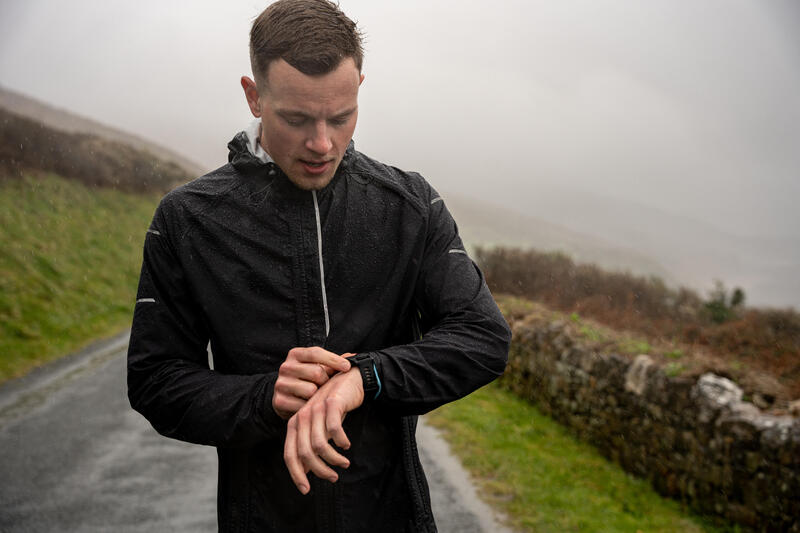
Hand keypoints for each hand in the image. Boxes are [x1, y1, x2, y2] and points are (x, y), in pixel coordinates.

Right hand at [272, 347, 351, 419]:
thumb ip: (332, 362)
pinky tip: (309, 404)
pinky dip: (309, 406)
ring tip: (316, 395)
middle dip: (326, 381)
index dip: (333, 359)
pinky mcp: (279, 401)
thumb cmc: (306, 378)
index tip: (347, 367)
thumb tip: (353, 356)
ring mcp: (280, 384)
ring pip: (310, 390)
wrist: (286, 396)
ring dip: (318, 395)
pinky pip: (303, 405)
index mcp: (295, 354)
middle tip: (325, 386)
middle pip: (316, 373)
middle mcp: (286, 367)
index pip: (316, 353)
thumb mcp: (316, 366)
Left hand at [283, 367, 363, 493]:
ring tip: (344, 463)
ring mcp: (316, 409)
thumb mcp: (320, 427)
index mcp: (295, 424)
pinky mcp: (332, 403)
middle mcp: (302, 416)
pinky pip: (335, 429)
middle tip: (333, 477)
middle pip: (304, 453)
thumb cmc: (334, 407)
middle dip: (320, 470)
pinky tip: (346, 445)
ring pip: (320, 444)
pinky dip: (341, 442)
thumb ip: (310, 446)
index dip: (296, 474)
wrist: (350, 379)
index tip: (306, 490)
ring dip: (333, 459)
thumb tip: (305, 472)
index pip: (290, 455)